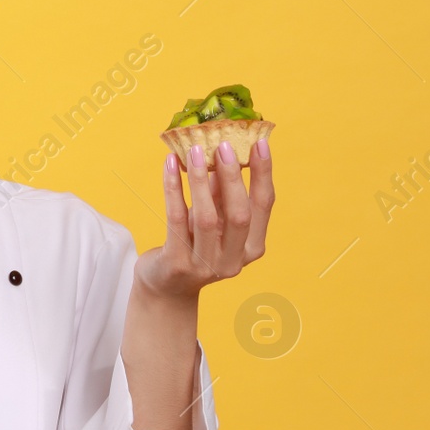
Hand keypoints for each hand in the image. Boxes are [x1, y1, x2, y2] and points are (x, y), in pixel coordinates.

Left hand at [135, 137, 274, 300]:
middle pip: (239, 214)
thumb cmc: (194, 243)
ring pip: (206, 217)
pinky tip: (169, 166)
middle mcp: (233, 260)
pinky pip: (176, 219)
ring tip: (194, 150)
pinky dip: (173, 189)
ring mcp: (205, 265)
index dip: (263, 174)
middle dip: (233, 177)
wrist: (166, 286)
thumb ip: (221, 193)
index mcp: (251, 247)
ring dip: (199, 179)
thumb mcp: (213, 219)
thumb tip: (222, 149)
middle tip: (223, 145)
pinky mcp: (177, 264)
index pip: (263, 206)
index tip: (260, 143)